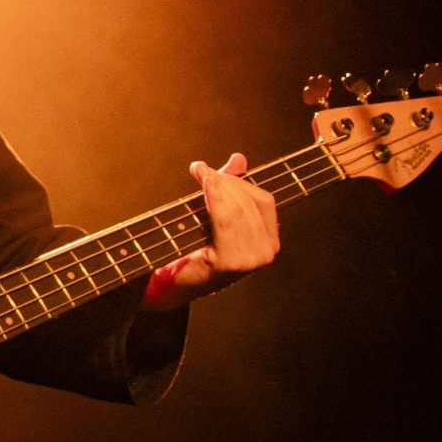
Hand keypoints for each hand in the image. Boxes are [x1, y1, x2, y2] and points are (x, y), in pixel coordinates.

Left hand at [143, 152, 279, 313]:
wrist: (172, 282)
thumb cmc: (193, 247)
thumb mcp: (215, 212)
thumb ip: (229, 186)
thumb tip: (239, 158)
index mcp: (269, 241)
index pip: (264, 200)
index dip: (240, 182)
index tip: (213, 171)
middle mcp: (267, 252)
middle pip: (249, 203)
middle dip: (224, 181)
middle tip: (200, 170)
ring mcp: (252, 260)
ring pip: (237, 209)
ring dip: (216, 187)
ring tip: (199, 173)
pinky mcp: (232, 263)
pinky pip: (226, 221)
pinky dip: (215, 200)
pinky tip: (206, 185)